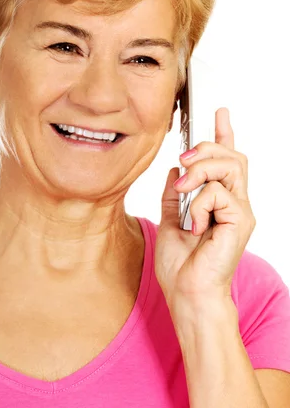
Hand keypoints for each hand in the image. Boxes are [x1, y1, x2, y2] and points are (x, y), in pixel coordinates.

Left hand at [155, 107, 255, 310]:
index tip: (219, 113)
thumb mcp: (169, 222)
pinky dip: (198, 203)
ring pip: (229, 166)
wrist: (187, 294)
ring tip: (183, 188)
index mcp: (219, 203)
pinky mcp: (240, 220)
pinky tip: (194, 225)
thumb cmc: (181, 267)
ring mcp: (240, 211)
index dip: (224, 135)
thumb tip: (173, 171)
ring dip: (200, 170)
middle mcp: (235, 204)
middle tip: (183, 158)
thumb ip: (173, 197)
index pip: (228, 161)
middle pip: (232, 156)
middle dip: (206, 148)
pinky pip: (218, 192)